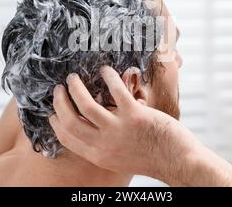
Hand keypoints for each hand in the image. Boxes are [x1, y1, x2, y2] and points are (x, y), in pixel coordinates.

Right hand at [49, 66, 231, 185]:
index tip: (52, 111)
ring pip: (86, 105)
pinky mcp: (135, 115)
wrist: (178, 161)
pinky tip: (105, 70)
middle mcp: (104, 144)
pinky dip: (108, 77)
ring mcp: (119, 130)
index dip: (56, 123)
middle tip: (59, 89)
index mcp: (99, 155)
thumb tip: (92, 126)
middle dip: (60, 102)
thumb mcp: (119, 158)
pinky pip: (115, 91)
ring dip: (76, 88)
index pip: (67, 138)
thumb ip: (104, 145)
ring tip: (74, 77)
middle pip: (71, 120)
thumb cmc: (151, 157)